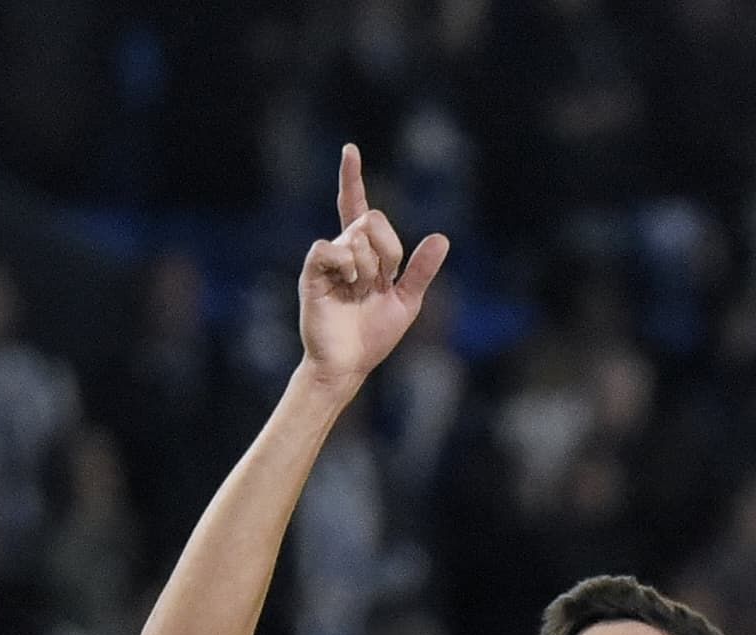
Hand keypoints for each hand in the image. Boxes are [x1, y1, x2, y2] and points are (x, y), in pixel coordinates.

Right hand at [296, 146, 447, 391]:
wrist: (349, 364)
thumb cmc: (373, 336)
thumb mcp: (407, 301)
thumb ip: (421, 270)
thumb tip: (442, 238)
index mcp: (366, 254)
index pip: (359, 207)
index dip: (352, 179)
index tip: (350, 150)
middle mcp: (346, 250)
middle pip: (373, 218)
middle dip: (388, 249)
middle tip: (380, 281)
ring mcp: (329, 260)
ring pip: (358, 235)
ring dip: (368, 268)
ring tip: (358, 292)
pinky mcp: (313, 271)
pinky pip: (332, 248)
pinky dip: (348, 265)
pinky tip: (347, 285)